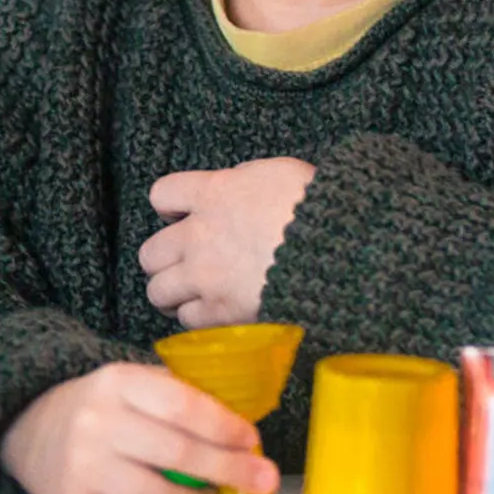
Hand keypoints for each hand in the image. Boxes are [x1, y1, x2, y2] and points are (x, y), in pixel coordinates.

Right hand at [0, 362, 278, 493]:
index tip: (253, 441)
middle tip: (264, 481)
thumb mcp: (130, 384)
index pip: (181, 405)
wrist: (29, 429)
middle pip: (178, 453)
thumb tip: (240, 435)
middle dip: (230, 470)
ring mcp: (84, 467)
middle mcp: (98, 422)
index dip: (223, 426)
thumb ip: (176, 399)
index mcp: (116, 382)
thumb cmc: (100, 407)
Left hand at [139, 157, 315, 328]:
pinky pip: (188, 319)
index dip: (169, 207)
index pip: (161, 195)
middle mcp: (199, 235)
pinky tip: (214, 313)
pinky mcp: (222, 312)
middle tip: (183, 264)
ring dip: (172, 293)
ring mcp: (206, 276)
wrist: (342, 252)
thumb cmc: (320, 206)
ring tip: (190, 294)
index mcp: (213, 194)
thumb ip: (242, 182)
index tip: (180, 217)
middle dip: (164, 259)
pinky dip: (198, 318)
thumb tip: (233, 189)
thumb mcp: (276, 174)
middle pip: (151, 252)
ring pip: (158, 290)